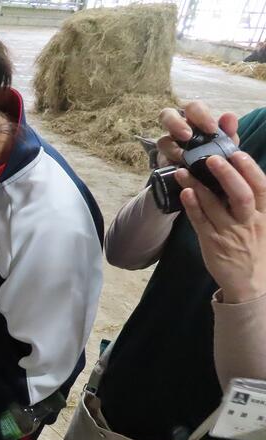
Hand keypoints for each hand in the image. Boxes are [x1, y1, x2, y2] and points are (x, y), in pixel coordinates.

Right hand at [156, 101, 238, 166]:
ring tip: (183, 158)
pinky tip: (180, 170)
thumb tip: (229, 116)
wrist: (211, 174)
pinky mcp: (163, 162)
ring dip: (172, 148)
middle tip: (187, 136)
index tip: (211, 129)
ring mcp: (167, 145)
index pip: (192, 107)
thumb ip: (228, 129)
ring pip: (162, 141)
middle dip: (176, 124)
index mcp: (193, 118)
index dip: (201, 116)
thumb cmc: (217, 151)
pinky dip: (170, 165)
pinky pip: (162, 162)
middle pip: (166, 115)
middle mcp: (177, 128)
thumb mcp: (226, 142)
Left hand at [177, 152, 265, 303]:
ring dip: (198, 185)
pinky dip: (192, 206)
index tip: (237, 153)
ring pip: (214, 205)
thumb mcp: (263, 224)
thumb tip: (239, 175)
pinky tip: (184, 192)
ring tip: (184, 170)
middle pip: (240, 194)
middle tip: (211, 159)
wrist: (250, 283)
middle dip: (226, 175)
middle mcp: (248, 222)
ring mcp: (229, 232)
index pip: (261, 187)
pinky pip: (200, 221)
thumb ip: (254, 203)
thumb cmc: (254, 247)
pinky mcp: (211, 242)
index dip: (249, 169)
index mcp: (264, 214)